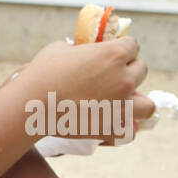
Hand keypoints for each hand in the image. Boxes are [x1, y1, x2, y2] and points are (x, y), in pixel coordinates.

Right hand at [8, 38, 155, 136]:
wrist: (29, 105)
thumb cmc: (41, 73)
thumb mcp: (59, 49)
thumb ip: (79, 47)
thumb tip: (81, 49)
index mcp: (114, 54)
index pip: (133, 45)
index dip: (122, 49)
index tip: (111, 56)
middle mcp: (123, 78)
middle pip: (141, 71)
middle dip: (128, 72)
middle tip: (110, 78)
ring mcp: (120, 105)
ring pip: (147, 105)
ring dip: (137, 102)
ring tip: (123, 103)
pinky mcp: (110, 127)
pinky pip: (131, 131)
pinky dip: (125, 128)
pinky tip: (114, 124)